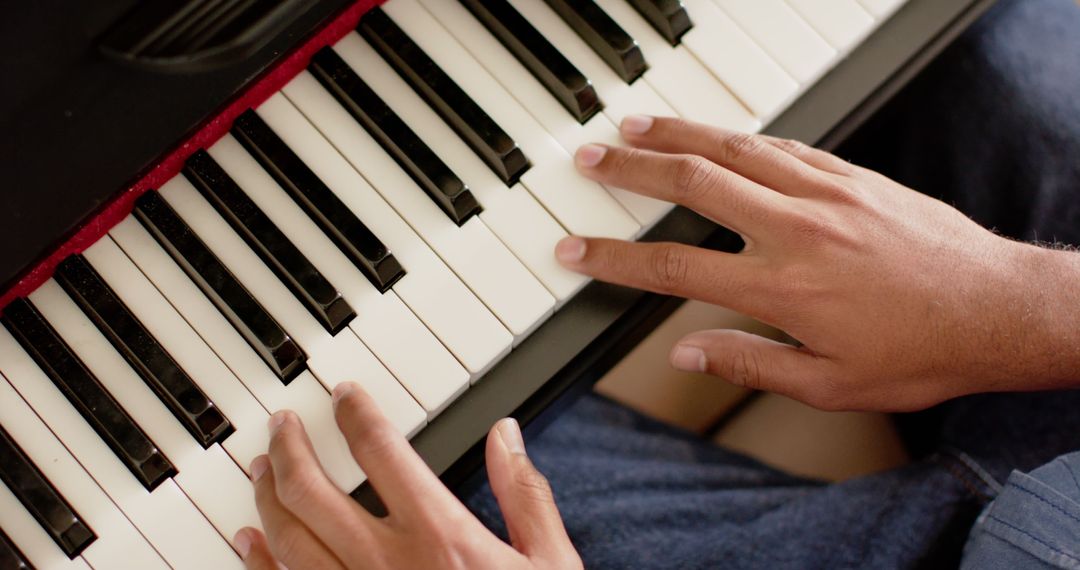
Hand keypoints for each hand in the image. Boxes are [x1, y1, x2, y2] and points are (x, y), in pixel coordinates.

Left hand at [233, 383, 580, 568]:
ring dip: (267, 497)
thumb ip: (524, 494)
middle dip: (289, 449)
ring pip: (289, 539)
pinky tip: (249, 541)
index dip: (356, 413)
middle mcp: (387, 565)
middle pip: (313, 492)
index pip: (381, 451)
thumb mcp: (548, 561)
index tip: (344, 396)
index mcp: (440, 536)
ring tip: (261, 469)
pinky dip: (259, 562)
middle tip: (282, 425)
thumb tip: (506, 435)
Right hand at [557, 116, 1077, 411]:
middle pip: (694, 184)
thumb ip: (749, 364)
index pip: (675, 266)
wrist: (999, 309)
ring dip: (679, 135)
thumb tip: (687, 354)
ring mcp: (826, 194)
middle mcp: (798, 230)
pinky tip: (719, 136)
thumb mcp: (829, 384)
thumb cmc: (922, 351)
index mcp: (783, 288)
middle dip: (632, 169)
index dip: (615, 258)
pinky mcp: (853, 177)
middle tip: (591, 158)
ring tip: (637, 126)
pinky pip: (784, 146)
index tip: (576, 251)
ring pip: (735, 150)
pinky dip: (741, 138)